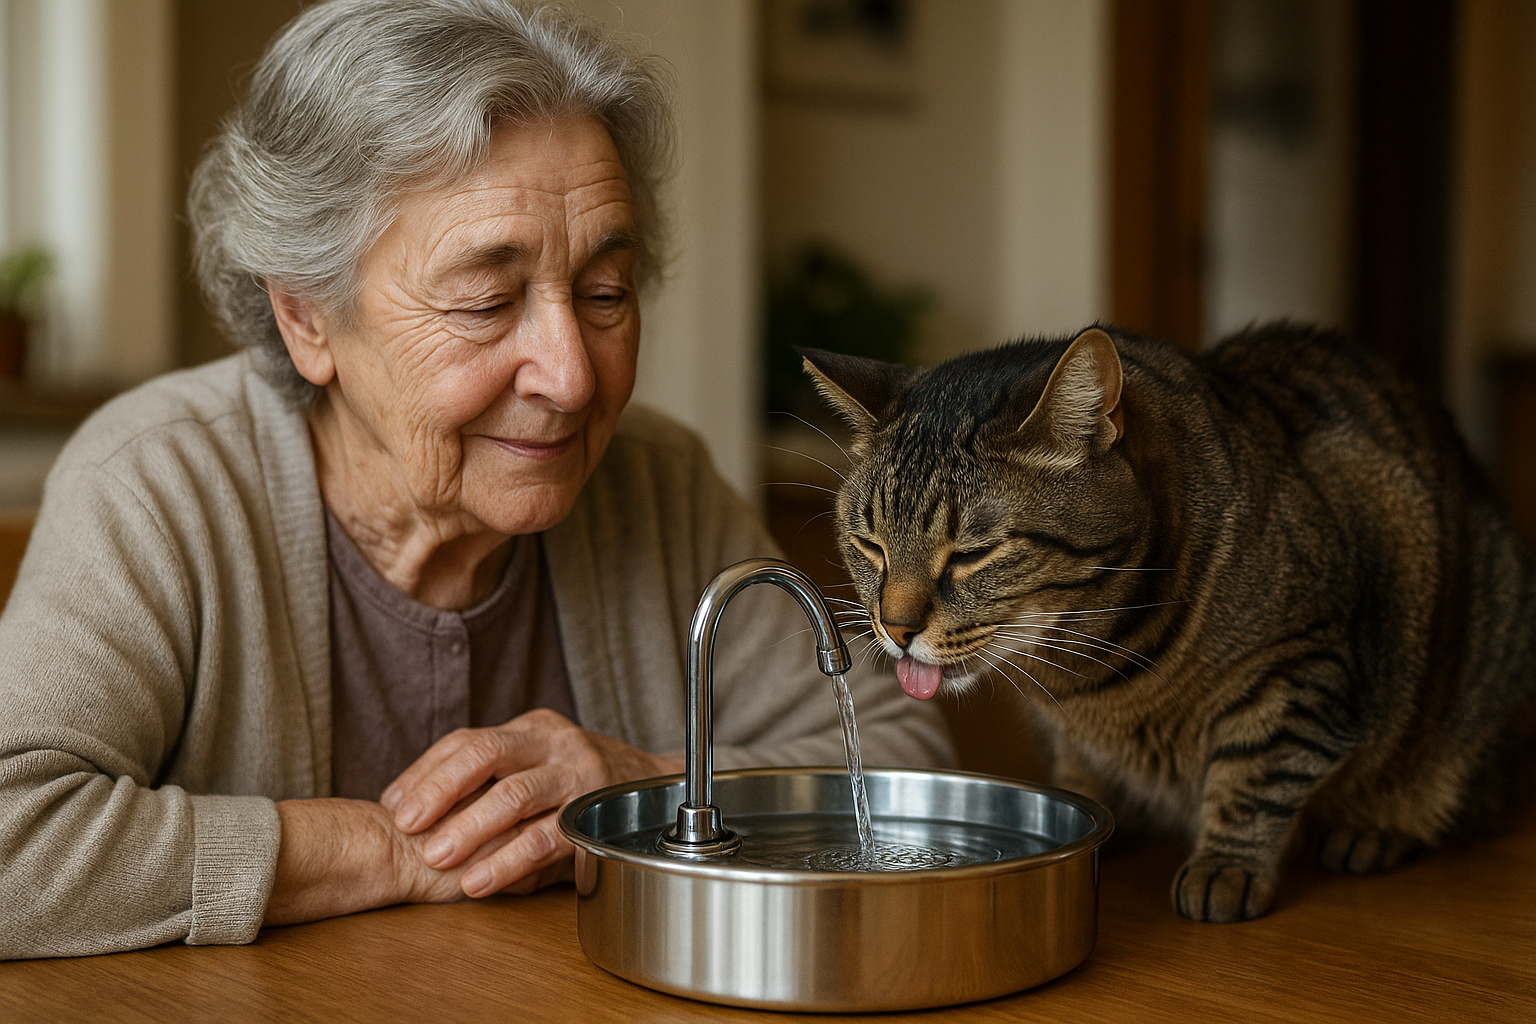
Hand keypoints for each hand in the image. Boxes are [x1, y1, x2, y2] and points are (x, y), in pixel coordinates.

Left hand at [379, 708, 682, 897]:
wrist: (656, 795)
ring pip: (516, 794)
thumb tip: (403, 808)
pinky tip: (482, 882)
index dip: (425, 772)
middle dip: (441, 791)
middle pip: (486, 753)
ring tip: (438, 859)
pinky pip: (548, 837)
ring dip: (471, 829)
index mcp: (530, 730)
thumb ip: (481, 786)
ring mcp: (578, 775)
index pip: (467, 741)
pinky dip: (509, 861)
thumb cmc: (577, 789)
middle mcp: (555, 743)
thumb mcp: (533, 771)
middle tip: (409, 828)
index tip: (393, 805)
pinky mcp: (595, 815)